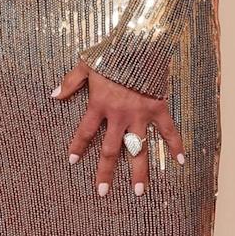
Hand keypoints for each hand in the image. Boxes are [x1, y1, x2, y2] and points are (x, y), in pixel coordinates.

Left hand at [52, 62, 184, 196]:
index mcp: (100, 105)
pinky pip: (168, 130)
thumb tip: (54, 94)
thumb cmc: (111, 53)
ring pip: (139, 149)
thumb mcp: (86, 65)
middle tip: (102, 192)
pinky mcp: (158, 108)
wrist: (139, 43)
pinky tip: (180, 161)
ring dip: (138, 171)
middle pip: (111, 150)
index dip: (78, 147)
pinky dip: (176, 144)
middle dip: (106, 172)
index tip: (73, 161)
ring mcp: (140, 114)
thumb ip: (70, 82)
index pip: (85, 132)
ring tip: (139, 192)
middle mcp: (119, 115)